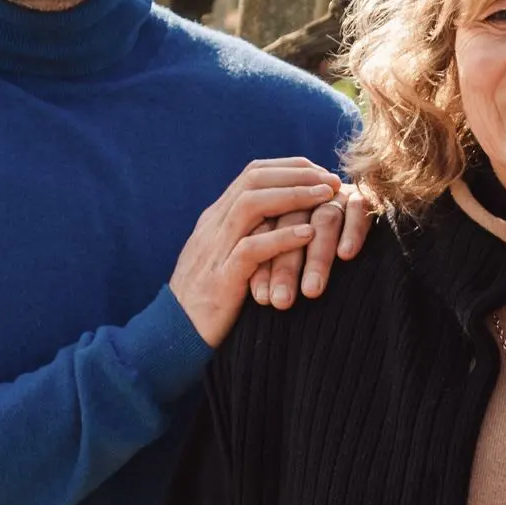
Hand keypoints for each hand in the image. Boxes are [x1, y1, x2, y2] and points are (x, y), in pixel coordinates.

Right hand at [169, 158, 349, 346]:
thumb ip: (248, 236)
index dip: (291, 168)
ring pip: (251, 205)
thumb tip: (285, 221)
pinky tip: (309, 234)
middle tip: (333, 180)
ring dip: (294, 196)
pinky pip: (250, 249)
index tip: (323, 172)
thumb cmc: (210, 299)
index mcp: (216, 218)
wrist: (172, 336)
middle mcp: (214, 226)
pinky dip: (281, 238)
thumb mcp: (226, 258)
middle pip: (254, 180)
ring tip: (327, 198)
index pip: (253, 174)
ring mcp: (215, 250)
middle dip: (297, 174)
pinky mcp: (221, 279)